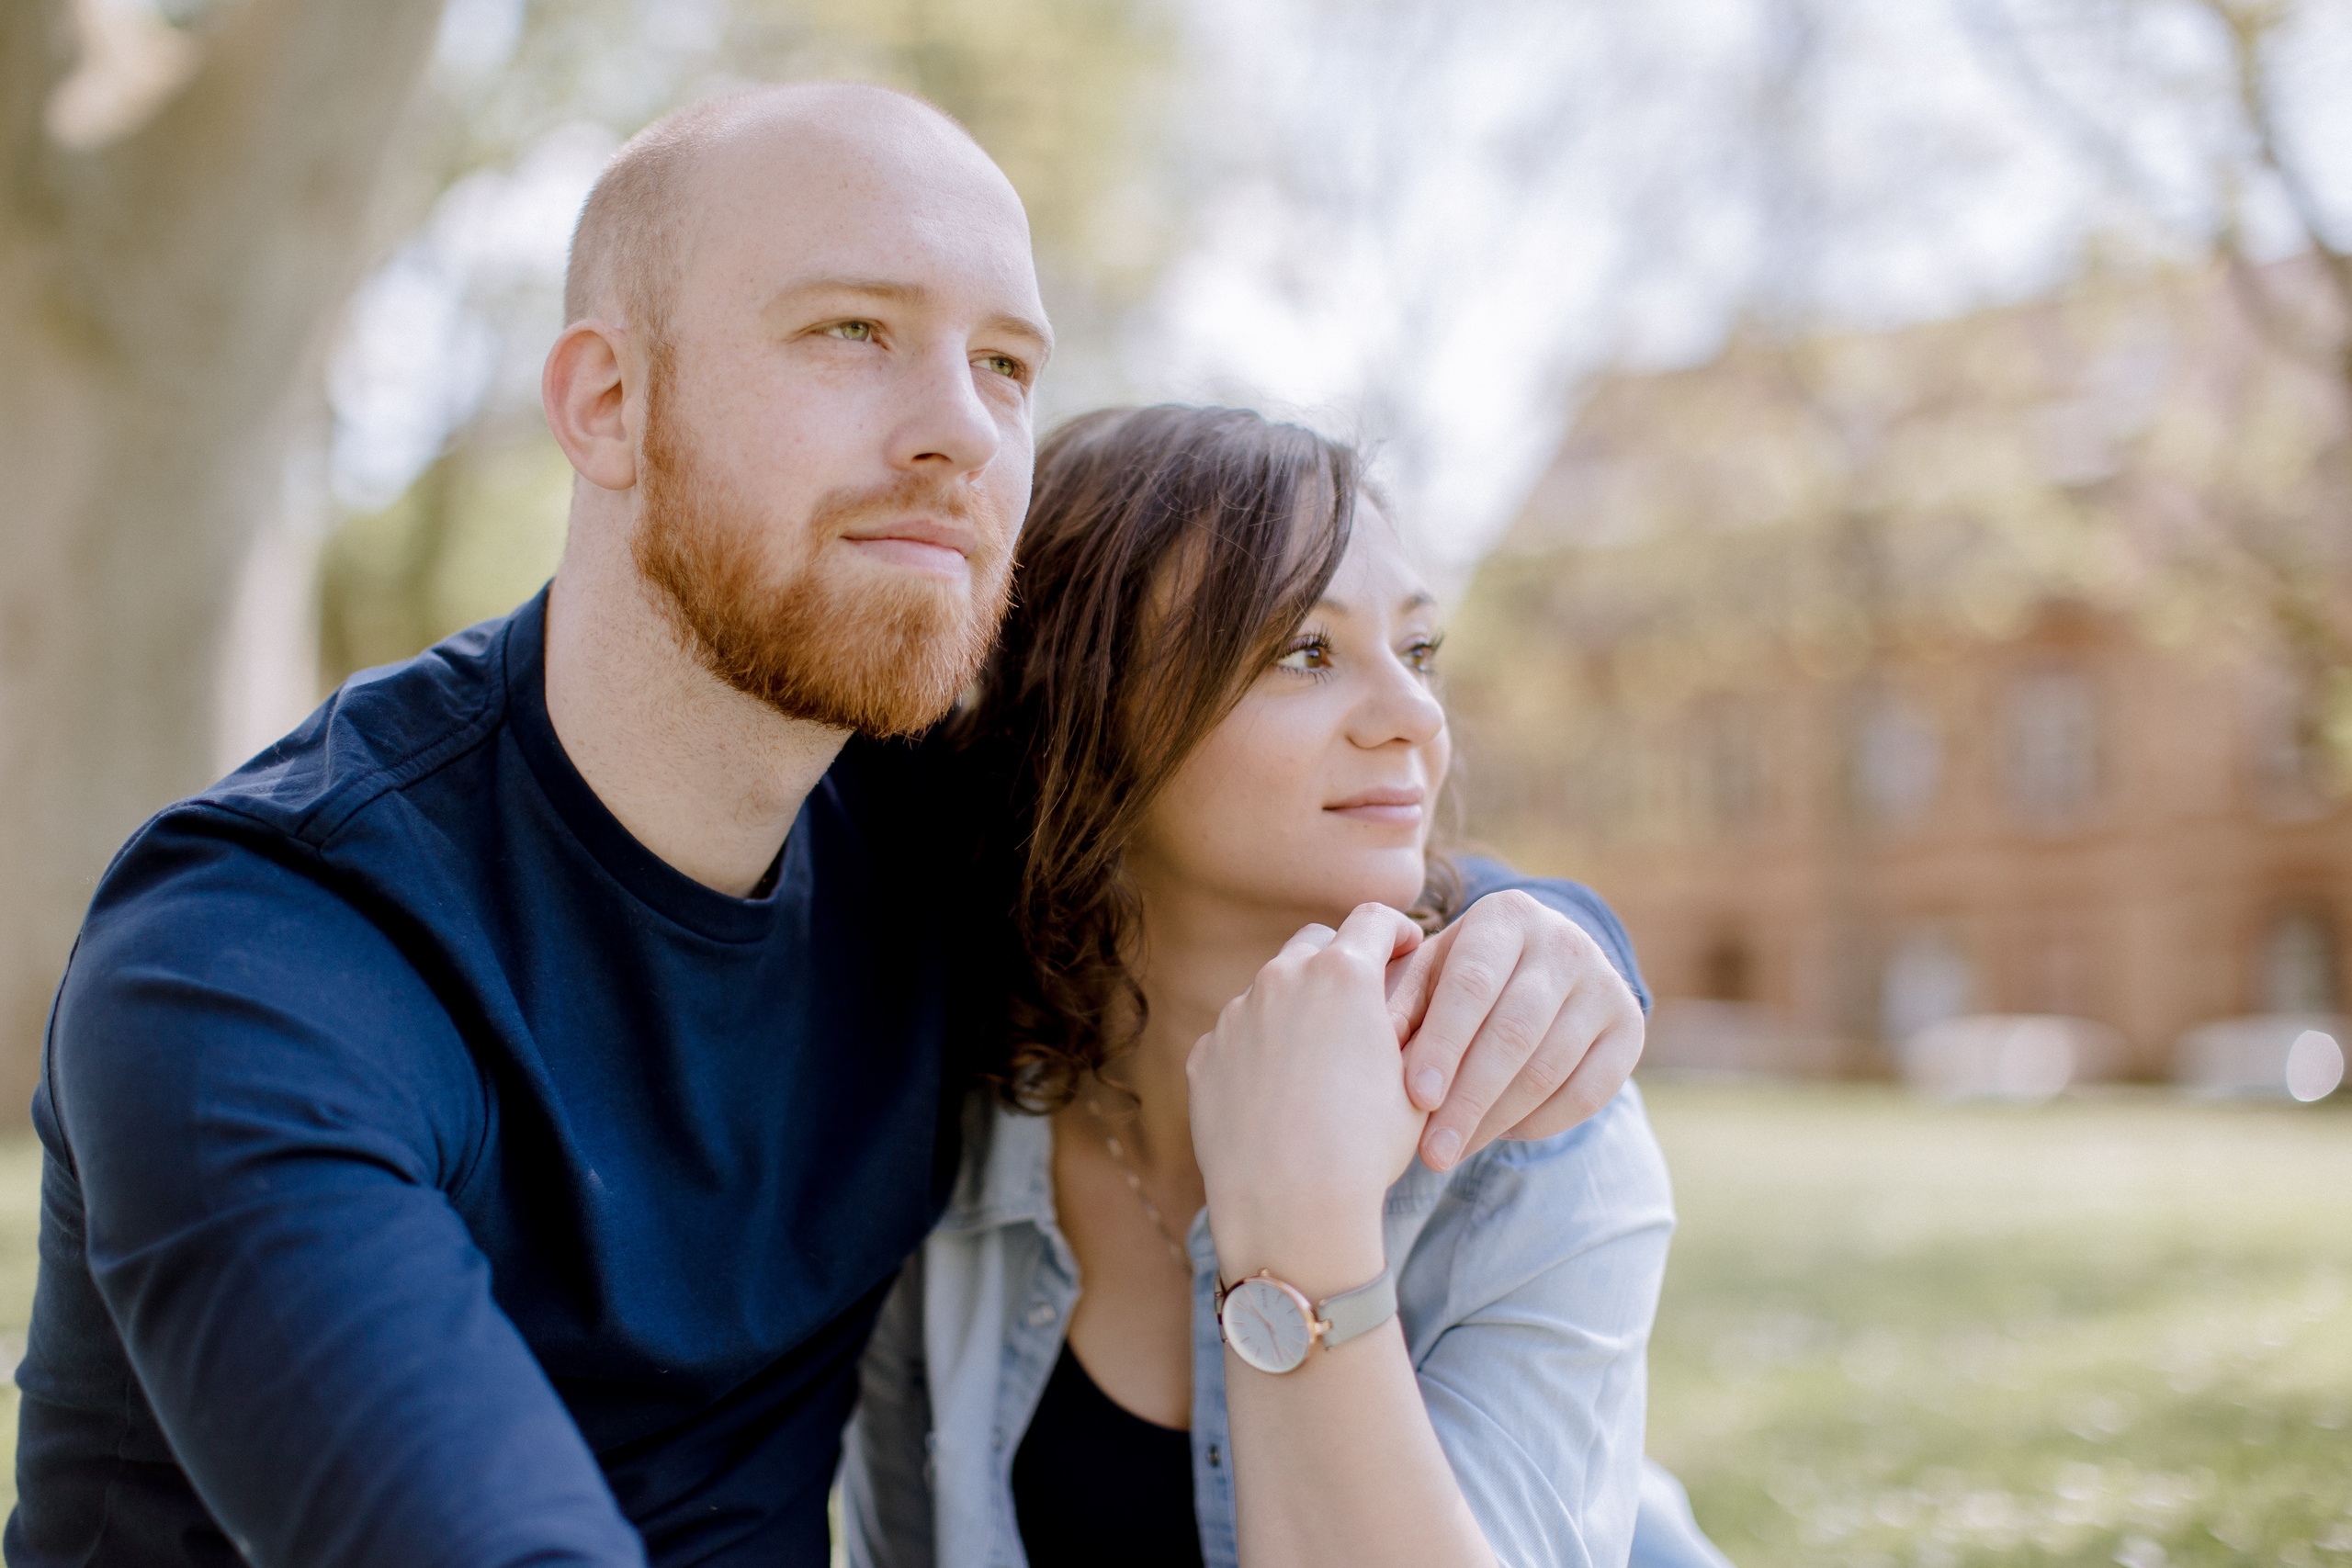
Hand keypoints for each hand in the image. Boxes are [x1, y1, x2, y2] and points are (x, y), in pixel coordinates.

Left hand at [1188, 904, 1427, 1299]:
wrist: (1290, 1207)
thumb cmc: (1367, 1149)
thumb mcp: (1415, 1081)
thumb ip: (1410, 1026)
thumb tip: (1415, 1005)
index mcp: (1344, 975)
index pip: (1373, 920)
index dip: (1395, 930)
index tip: (1404, 948)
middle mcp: (1283, 980)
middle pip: (1315, 944)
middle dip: (1340, 962)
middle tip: (1360, 998)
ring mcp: (1236, 1016)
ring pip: (1269, 990)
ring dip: (1295, 1007)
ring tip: (1318, 1055)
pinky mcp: (1205, 1055)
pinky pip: (1236, 1037)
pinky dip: (1257, 1050)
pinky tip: (1276, 1092)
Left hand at [1384, 889, 1643, 1171]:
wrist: (1544, 966)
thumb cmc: (1464, 974)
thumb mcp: (1429, 972)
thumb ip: (1400, 1003)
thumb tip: (1373, 1044)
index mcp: (1506, 914)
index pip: (1472, 984)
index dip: (1444, 1043)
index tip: (1415, 1096)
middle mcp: (1564, 942)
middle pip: (1513, 1033)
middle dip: (1468, 1099)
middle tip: (1431, 1152)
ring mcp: (1605, 984)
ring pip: (1548, 1069)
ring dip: (1495, 1120)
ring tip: (1451, 1152)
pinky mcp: (1630, 1028)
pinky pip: (1586, 1093)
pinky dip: (1537, 1124)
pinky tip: (1495, 1136)